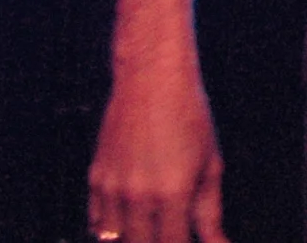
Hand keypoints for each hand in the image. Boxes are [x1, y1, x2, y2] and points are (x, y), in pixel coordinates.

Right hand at [89, 66, 228, 242]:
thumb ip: (210, 212)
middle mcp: (138, 196)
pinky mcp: (96, 178)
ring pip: (114, 240)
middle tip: (172, 233)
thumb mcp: (209, 164)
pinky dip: (111, 230)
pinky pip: (97, 222)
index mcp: (172, 193)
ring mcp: (112, 188)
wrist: (152, 80)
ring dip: (134, 239)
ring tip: (151, 228)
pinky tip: (130, 223)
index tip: (191, 242)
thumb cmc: (190, 119)